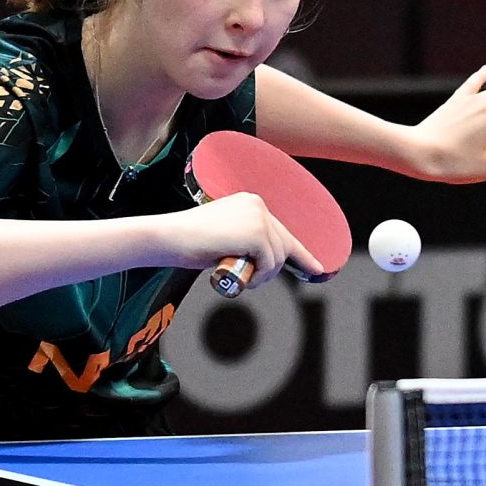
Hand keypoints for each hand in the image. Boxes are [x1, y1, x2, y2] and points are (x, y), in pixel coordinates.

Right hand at [167, 194, 319, 286]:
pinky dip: (258, 275)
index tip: (315, 268)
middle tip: (253, 281)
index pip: (281, 231)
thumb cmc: (188, 242)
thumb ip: (246, 245)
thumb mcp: (225, 239)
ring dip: (262, 276)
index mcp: (250, 204)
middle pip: (284, 245)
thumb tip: (263, 262)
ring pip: (277, 257)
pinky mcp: (256, 233)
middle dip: (273, 270)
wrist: (169, 237)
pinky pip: (269, 263)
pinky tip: (241, 276)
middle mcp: (258, 206)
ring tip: (239, 278)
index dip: (300, 254)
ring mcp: (258, 218)